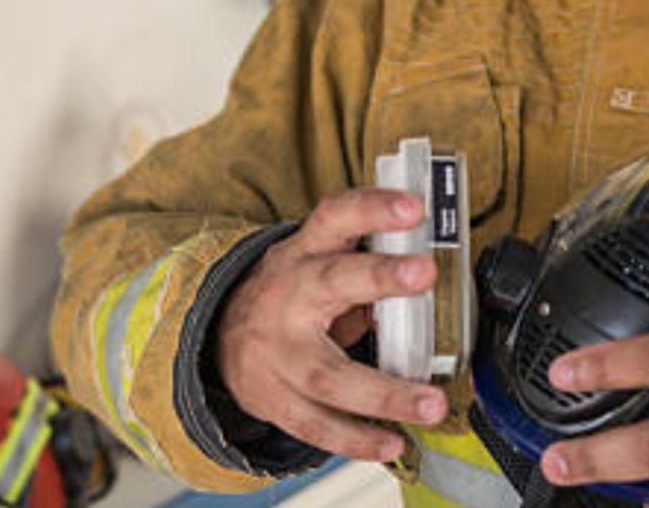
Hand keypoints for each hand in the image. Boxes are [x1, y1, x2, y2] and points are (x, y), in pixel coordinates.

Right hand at [217, 188, 449, 461]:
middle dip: (380, 277)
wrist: (217, 338)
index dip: (373, 208)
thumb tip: (424, 296)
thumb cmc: (289, 295)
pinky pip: (316, 423)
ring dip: (385, 392)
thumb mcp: (317, 266)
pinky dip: (357, 438)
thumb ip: (363, 276)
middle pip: (331, 283)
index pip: (337, 218)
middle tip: (425, 272)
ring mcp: (276, 353)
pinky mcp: (271, 399)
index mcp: (305, 254)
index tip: (414, 207)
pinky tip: (393, 442)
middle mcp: (288, 297)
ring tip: (431, 403)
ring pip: (329, 375)